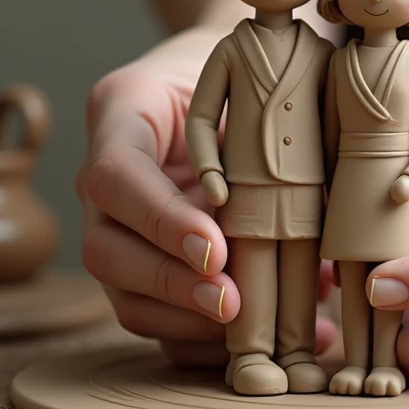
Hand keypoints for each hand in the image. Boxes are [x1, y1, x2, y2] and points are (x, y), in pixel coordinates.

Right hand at [75, 28, 237, 360]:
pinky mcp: (142, 263)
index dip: (161, 222)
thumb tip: (305, 218)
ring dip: (192, 323)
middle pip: (105, 250)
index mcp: (120, 112)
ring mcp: (116, 226)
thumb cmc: (242, 68)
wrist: (233, 71)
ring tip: (260, 333)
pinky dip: (208, 338)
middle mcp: (103, 178)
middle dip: (171, 286)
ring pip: (126, 295)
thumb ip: (256, 135)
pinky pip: (158, 315)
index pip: (117, 177)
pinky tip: (262, 339)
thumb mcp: (247, 79)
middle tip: (233, 302)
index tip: (215, 251)